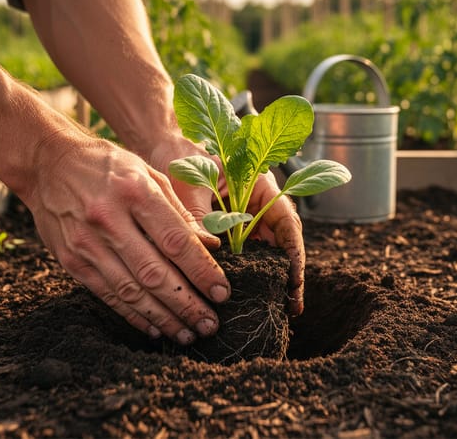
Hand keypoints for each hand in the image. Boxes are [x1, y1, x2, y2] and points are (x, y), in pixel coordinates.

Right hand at [19, 131, 230, 344]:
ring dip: (163, 317)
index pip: (176, 241)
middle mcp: (109, 219)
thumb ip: (179, 211)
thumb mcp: (148, 174)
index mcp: (135, 192)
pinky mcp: (71, 260)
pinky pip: (107, 295)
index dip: (202, 271)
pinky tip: (155, 328)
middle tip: (210, 324)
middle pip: (155, 273)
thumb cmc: (108, 166)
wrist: (47, 163)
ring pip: (131, 291)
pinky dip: (133, 315)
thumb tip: (210, 245)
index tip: (222, 292)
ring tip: (187, 333)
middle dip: (186, 304)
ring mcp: (86, 243)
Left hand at [150, 140, 305, 315]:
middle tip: (290, 306)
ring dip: (270, 277)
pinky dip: (247, 274)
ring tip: (276, 309)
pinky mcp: (230, 230)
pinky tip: (248, 296)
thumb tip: (208, 250)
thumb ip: (199, 216)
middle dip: (287, 274)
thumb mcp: (189, 185)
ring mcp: (246, 218)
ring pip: (264, 251)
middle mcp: (258, 203)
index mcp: (260, 185)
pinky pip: (243, 254)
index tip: (294, 280)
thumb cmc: (179, 155)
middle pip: (281, 242)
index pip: (286, 222)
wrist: (162, 147)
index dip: (294, 253)